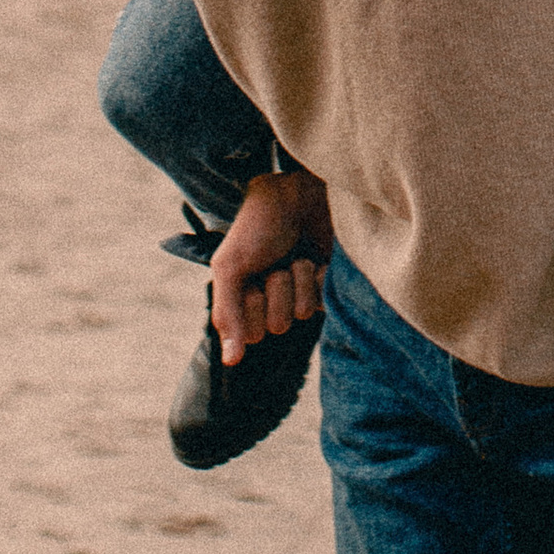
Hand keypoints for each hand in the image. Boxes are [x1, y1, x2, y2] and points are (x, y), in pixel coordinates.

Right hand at [209, 168, 332, 365]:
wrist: (298, 191)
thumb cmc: (259, 225)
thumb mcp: (230, 266)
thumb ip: (226, 314)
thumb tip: (229, 361)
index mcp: (245, 297)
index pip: (249, 334)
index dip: (251, 304)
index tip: (249, 275)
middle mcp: (273, 300)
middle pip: (276, 326)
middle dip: (275, 290)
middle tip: (274, 261)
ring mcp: (301, 293)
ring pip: (300, 313)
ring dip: (297, 280)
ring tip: (295, 254)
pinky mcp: (327, 286)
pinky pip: (323, 303)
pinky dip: (318, 279)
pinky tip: (316, 259)